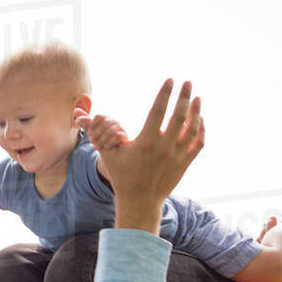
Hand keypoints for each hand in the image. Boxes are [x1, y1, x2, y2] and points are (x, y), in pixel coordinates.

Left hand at [74, 111, 127, 151]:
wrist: (112, 150)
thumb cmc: (101, 138)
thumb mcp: (92, 130)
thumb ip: (85, 122)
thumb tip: (76, 110)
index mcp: (105, 118)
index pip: (99, 117)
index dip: (92, 125)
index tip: (88, 133)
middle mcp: (114, 122)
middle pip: (105, 124)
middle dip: (96, 134)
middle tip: (91, 141)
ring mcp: (120, 128)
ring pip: (111, 130)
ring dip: (102, 140)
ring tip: (96, 147)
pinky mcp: (124, 136)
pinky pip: (118, 136)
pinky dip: (110, 142)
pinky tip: (106, 147)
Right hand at [85, 80, 203, 233]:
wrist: (140, 201)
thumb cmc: (123, 176)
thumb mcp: (109, 154)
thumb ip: (98, 133)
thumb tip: (81, 116)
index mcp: (146, 142)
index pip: (159, 110)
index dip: (165, 93)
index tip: (171, 80)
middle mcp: (164, 148)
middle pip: (179, 115)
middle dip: (184, 96)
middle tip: (188, 82)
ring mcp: (177, 156)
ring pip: (192, 128)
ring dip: (195, 111)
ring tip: (195, 97)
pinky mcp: (184, 164)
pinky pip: (198, 143)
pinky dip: (201, 129)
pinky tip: (199, 119)